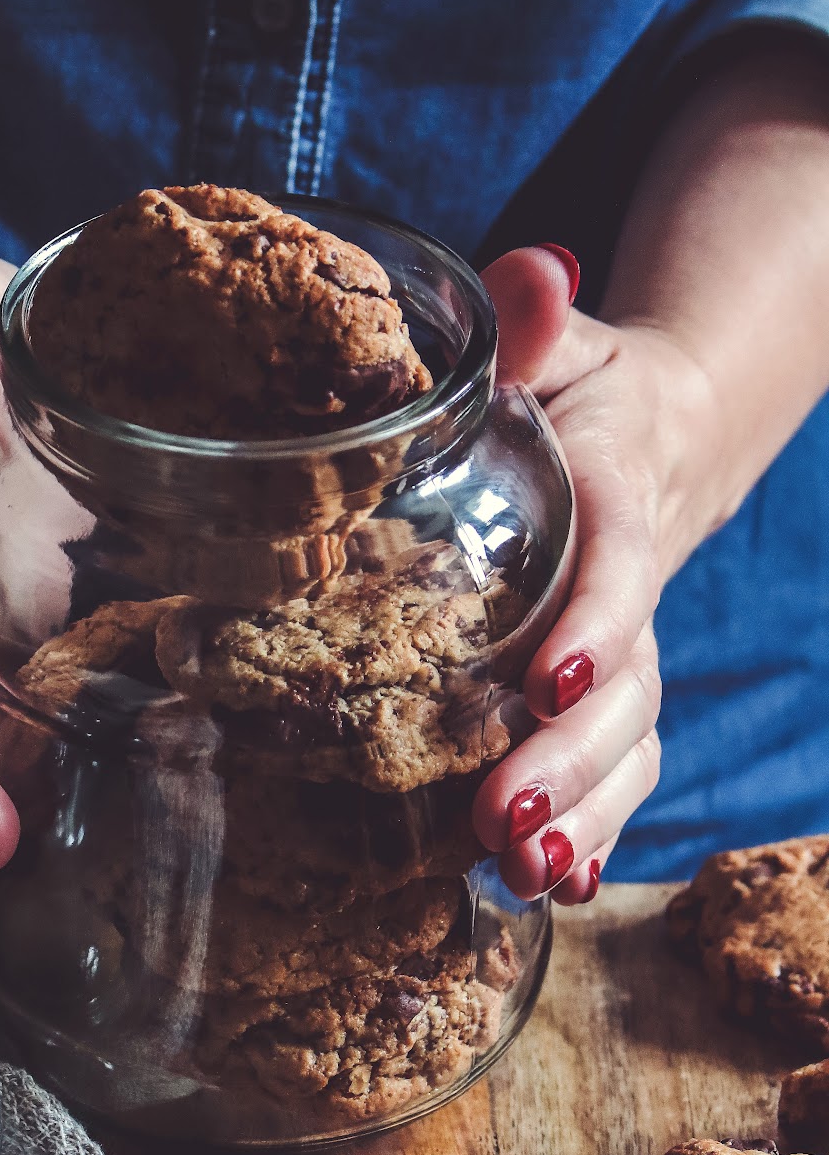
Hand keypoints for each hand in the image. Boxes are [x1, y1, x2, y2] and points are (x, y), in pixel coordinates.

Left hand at [471, 246, 714, 902]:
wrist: (651, 439)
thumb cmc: (580, 394)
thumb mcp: (560, 345)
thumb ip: (537, 322)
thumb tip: (534, 270)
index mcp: (614, 495)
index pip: (617, 562)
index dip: (598, 620)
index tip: (553, 676)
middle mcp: (631, 587)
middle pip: (624, 683)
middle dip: (571, 757)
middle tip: (502, 818)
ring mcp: (632, 651)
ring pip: (630, 743)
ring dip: (584, 814)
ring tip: (525, 872)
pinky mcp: (616, 692)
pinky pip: (621, 767)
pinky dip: (597, 827)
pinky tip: (557, 883)